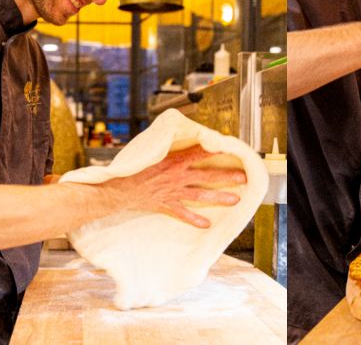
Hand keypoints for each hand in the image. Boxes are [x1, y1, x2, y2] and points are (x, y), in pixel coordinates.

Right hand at [103, 145, 245, 227]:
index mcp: (172, 160)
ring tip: (235, 200)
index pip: (199, 153)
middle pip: (206, 176)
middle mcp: (175, 176)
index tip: (231, 150)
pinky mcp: (165, 204)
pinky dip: (194, 219)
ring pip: (200, 195)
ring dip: (218, 198)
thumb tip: (178, 137)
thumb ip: (166, 147)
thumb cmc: (132, 168)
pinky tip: (207, 224)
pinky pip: (182, 213)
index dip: (215, 151)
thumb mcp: (150, 151)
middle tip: (243, 178)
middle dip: (226, 177)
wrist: (116, 188)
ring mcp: (172, 192)